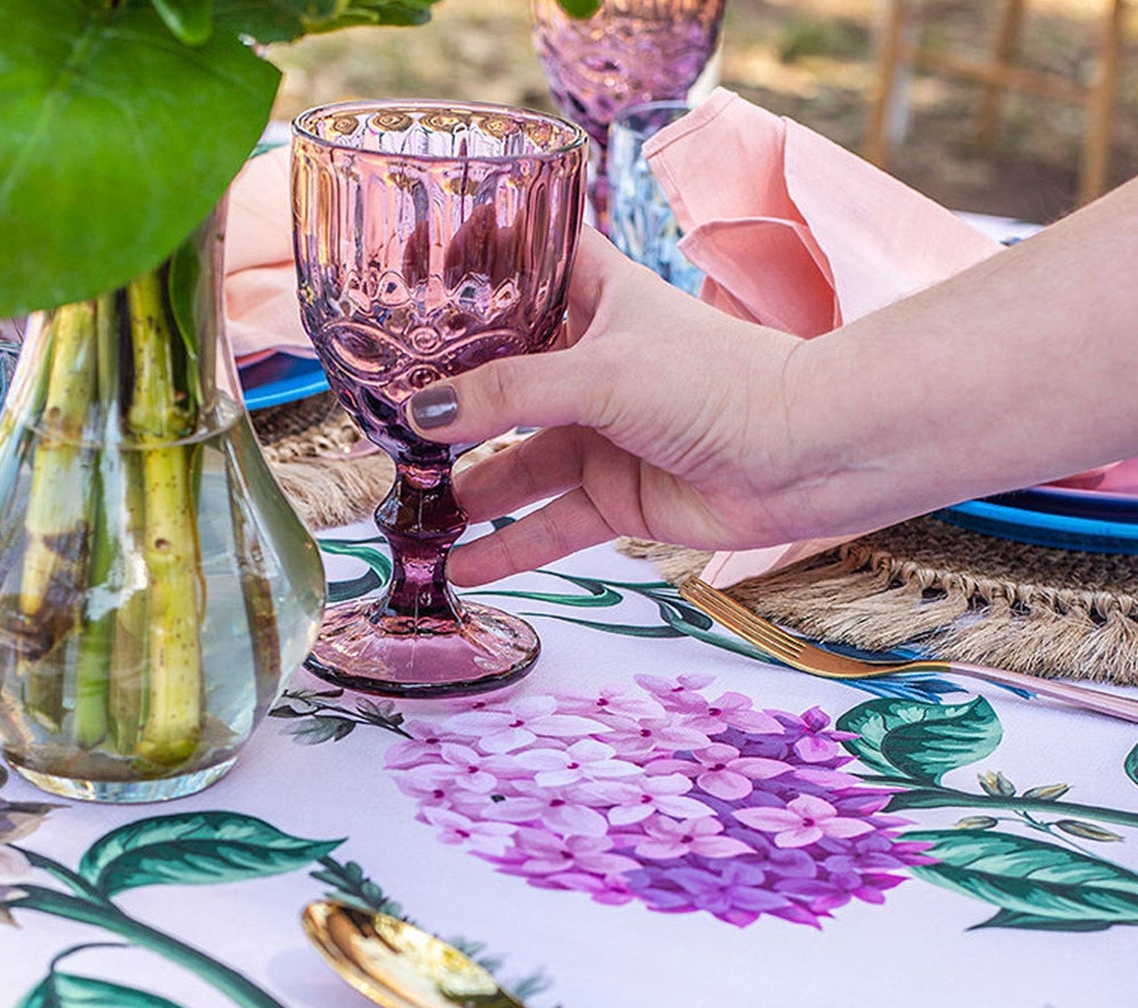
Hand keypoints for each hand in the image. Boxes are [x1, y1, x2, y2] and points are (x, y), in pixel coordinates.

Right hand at [404, 230, 804, 584]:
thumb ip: (505, 397)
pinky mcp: (616, 498)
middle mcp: (592, 365)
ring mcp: (602, 435)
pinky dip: (506, 548)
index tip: (410, 277)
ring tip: (407, 509)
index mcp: (597, 300)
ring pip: (517, 462)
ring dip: (467, 488)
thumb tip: (422, 416)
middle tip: (378, 426)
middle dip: (447, 405)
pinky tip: (459, 565)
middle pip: (503, 382)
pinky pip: (548, 526)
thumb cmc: (717, 381)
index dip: (475, 270)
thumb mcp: (598, 373)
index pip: (528, 269)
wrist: (802, 455)